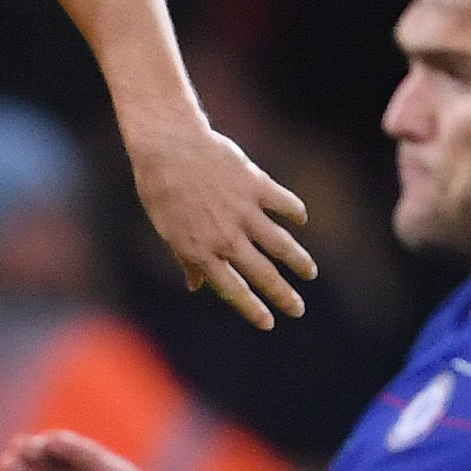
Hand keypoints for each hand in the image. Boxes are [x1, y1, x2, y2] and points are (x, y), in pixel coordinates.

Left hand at [127, 116, 315, 328]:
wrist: (169, 147)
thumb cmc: (161, 190)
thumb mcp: (167, 230)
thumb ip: (187, 259)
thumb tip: (196, 286)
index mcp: (202, 251)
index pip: (234, 290)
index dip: (253, 309)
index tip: (269, 323)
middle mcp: (226, 237)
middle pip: (262, 273)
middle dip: (282, 295)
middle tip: (298, 309)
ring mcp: (244, 211)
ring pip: (280, 244)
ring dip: (298, 261)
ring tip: (310, 273)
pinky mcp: (256, 185)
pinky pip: (283, 203)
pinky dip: (294, 212)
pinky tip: (300, 221)